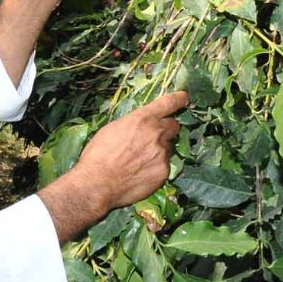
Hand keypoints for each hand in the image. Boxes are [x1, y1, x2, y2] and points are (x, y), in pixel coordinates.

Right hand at [37, 91, 187, 241]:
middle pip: (173, 126)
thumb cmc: (98, 154)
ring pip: (168, 147)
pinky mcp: (164, 172)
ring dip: (160, 150)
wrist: (97, 183)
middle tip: (153, 138)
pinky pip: (165, 165)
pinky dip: (156, 167)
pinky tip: (141, 173)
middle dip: (166, 130)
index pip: (168, 103)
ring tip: (140, 160)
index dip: (179, 99)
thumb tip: (142, 124)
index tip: (184, 98)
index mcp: (142, 118)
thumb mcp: (113, 128)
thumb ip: (134, 123)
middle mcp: (156, 133)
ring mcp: (162, 153)